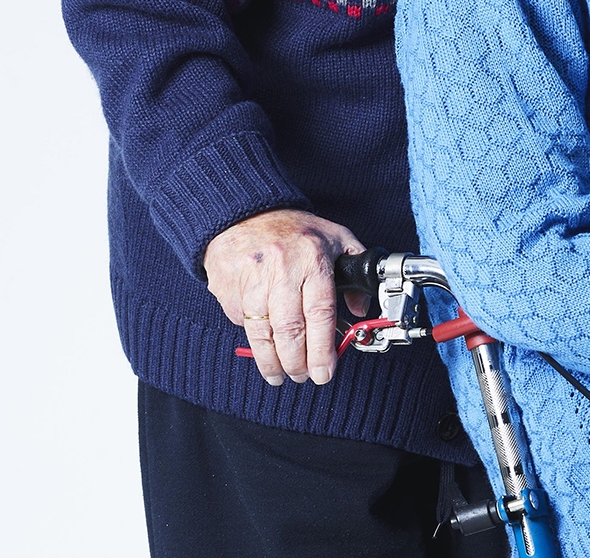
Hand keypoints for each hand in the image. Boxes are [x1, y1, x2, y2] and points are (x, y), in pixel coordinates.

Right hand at [204, 209, 365, 386]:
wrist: (243, 212)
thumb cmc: (294, 228)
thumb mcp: (336, 238)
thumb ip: (355, 272)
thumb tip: (360, 310)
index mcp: (313, 257)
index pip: (321, 312)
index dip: (323, 348)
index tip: (325, 372)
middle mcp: (282, 268)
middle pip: (291, 329)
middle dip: (298, 362)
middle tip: (305, 377)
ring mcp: (252, 278)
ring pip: (263, 332)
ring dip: (273, 362)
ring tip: (281, 376)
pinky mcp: (229, 287)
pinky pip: (242, 323)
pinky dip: (254, 341)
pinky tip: (263, 349)